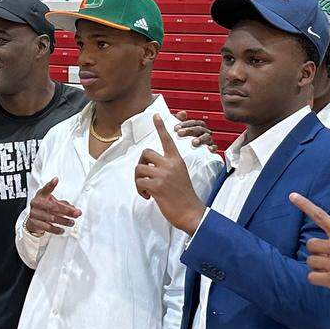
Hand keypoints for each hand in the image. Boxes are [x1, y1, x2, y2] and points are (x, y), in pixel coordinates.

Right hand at [23, 177, 80, 235]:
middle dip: (67, 211)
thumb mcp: (51, 201)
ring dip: (64, 221)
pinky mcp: (34, 223)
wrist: (32, 218)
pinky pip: (47, 227)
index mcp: (41, 195)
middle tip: (77, 213)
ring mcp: (35, 213)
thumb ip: (63, 204)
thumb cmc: (44, 207)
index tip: (56, 180)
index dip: (50, 184)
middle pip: (53, 206)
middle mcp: (36, 203)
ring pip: (52, 218)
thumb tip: (75, 210)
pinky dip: (56, 230)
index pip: (46, 189)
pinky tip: (62, 230)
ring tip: (72, 223)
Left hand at [134, 115, 204, 234]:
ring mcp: (163, 175)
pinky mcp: (157, 186)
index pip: (167, 140)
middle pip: (145, 153)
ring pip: (139, 168)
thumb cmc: (184, 196)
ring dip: (138, 180)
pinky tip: (148, 196)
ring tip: (146, 189)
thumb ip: (168, 167)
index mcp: (176, 160)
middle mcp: (170, 164)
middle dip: (141, 164)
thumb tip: (150, 166)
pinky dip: (140, 190)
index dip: (160, 127)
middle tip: (145, 177)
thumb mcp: (180, 175)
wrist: (191, 212)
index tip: (155, 116)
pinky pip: (139, 182)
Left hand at [174, 110, 216, 151]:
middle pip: (199, 128)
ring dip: (200, 139)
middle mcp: (204, 133)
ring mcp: (208, 141)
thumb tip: (181, 113)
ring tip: (193, 143)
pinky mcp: (211, 150)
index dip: (185, 124)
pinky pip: (214, 147)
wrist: (189, 159)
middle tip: (180, 133)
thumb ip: (180, 121)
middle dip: (189, 130)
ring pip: (207, 137)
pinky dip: (212, 147)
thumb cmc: (186, 142)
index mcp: (198, 128)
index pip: (193, 122)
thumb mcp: (182, 131)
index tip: (176, 128)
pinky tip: (209, 149)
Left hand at [289, 192, 329, 310]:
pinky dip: (317, 279)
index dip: (305, 205)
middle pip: (310, 244)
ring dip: (317, 266)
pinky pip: (312, 277)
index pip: (321, 216)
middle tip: (326, 258)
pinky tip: (328, 280)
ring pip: (310, 261)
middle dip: (316, 252)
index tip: (292, 196)